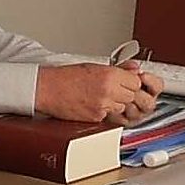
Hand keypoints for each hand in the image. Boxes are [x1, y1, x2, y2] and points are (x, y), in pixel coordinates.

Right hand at [37, 60, 162, 123]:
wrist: (48, 89)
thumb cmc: (66, 77)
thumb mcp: (94, 66)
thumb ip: (118, 69)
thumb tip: (134, 68)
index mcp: (109, 75)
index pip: (136, 82)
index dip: (131, 83)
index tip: (125, 82)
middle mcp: (108, 91)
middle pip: (132, 96)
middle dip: (125, 94)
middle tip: (113, 90)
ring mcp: (103, 106)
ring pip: (122, 108)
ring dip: (115, 104)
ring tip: (100, 97)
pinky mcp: (96, 118)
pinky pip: (109, 117)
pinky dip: (104, 112)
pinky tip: (92, 104)